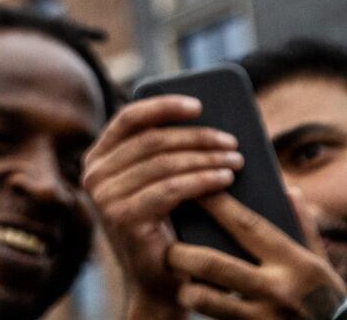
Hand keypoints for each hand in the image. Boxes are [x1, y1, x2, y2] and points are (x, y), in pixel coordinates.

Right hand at [83, 95, 242, 313]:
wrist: (160, 280)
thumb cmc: (167, 227)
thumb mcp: (157, 183)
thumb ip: (161, 154)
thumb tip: (197, 119)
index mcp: (97, 159)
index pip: (128, 119)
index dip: (163, 107)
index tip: (198, 104)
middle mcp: (93, 174)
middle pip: (151, 140)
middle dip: (196, 137)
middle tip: (232, 141)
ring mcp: (104, 197)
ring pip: (163, 163)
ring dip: (205, 158)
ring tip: (236, 159)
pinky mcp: (123, 217)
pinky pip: (169, 189)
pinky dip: (202, 181)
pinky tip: (225, 178)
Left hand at [167, 193, 346, 318]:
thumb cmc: (326, 295)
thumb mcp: (320, 261)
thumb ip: (303, 227)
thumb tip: (288, 190)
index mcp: (294, 261)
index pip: (246, 225)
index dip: (215, 205)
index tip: (190, 188)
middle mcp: (277, 287)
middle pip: (214, 263)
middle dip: (182, 253)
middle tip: (168, 246)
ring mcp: (264, 316)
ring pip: (208, 298)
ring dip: (187, 288)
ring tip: (178, 279)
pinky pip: (217, 318)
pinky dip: (203, 308)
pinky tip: (196, 299)